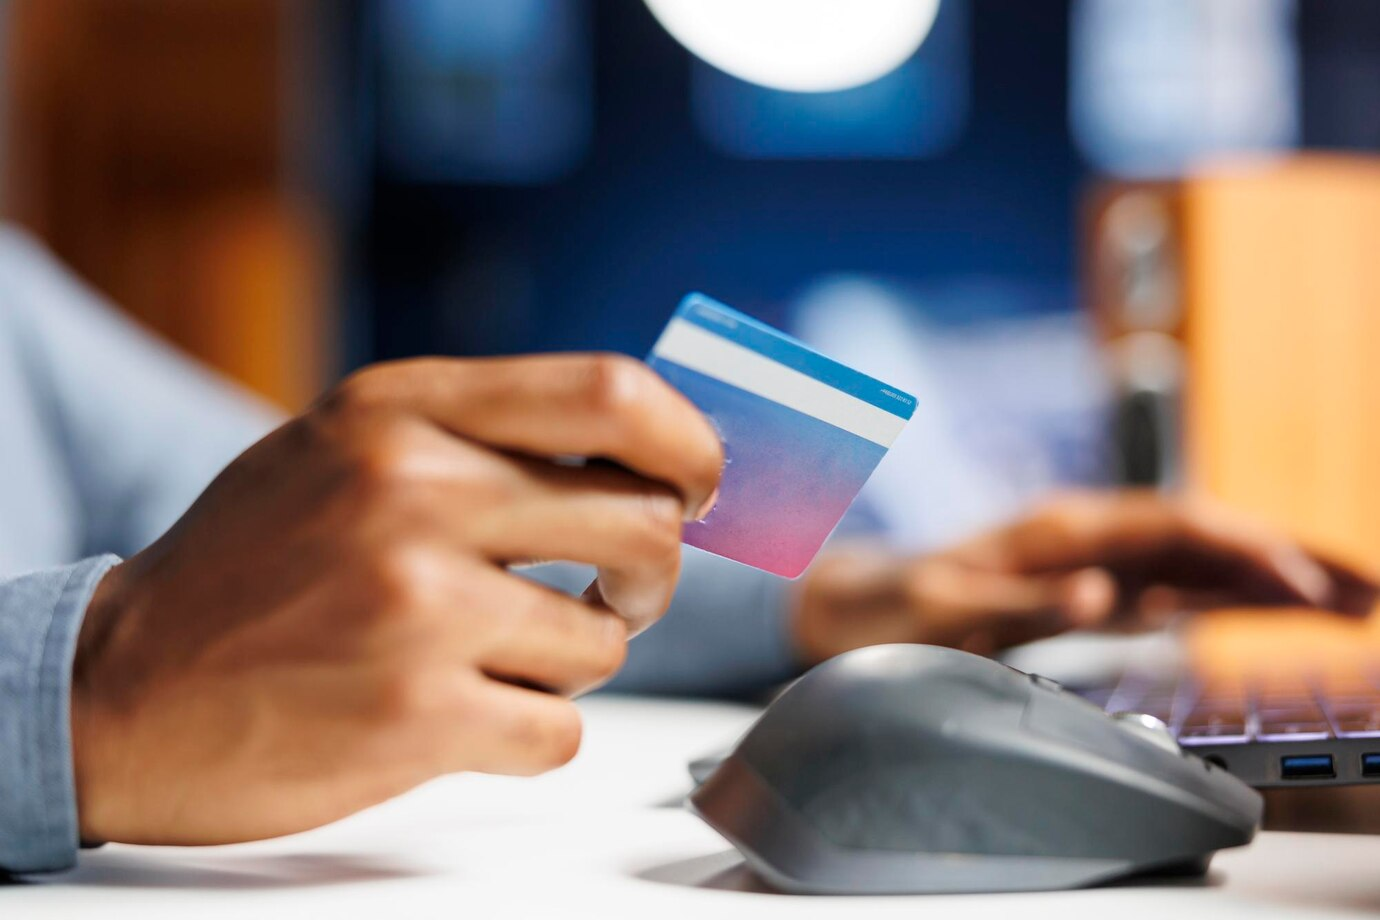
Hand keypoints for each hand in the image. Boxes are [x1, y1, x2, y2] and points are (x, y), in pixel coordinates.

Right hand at [72, 354, 721, 845]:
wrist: (124, 687)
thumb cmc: (254, 563)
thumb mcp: (350, 447)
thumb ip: (484, 436)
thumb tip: (643, 455)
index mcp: (401, 408)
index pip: (610, 393)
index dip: (688, 441)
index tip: (701, 483)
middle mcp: (413, 491)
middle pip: (644, 521)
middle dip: (655, 570)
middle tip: (622, 590)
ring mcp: (418, 605)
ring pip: (606, 638)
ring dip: (573, 658)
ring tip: (497, 655)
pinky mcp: (417, 714)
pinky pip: (560, 729)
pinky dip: (533, 730)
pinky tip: (465, 711)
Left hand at [793, 491, 1378, 662]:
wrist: (851, 605)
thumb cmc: (894, 606)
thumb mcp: (947, 610)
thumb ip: (1024, 601)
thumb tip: (1104, 596)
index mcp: (1060, 528)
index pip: (1174, 524)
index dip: (1241, 547)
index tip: (1300, 582)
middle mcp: (1088, 534)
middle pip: (1208, 532)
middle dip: (1289, 555)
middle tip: (1371, 589)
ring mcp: (1094, 558)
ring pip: (1202, 558)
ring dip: (1274, 575)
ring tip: (1353, 600)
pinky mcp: (1091, 586)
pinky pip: (1177, 585)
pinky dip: (1232, 595)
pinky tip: (1271, 607)